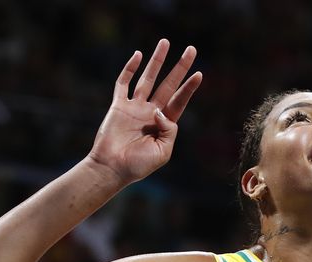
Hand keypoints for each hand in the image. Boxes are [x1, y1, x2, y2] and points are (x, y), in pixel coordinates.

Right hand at [87, 39, 202, 184]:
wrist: (112, 168)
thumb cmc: (138, 165)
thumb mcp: (163, 152)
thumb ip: (169, 131)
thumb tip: (160, 111)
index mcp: (164, 124)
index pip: (179, 101)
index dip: (189, 88)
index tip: (199, 74)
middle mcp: (151, 112)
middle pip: (168, 84)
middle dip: (180, 67)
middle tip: (192, 49)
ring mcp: (135, 107)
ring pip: (148, 78)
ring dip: (157, 61)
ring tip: (166, 42)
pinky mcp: (118, 106)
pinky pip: (124, 83)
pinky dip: (130, 69)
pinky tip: (138, 56)